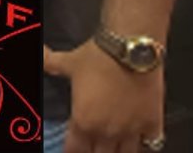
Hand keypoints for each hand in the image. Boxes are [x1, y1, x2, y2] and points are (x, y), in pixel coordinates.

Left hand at [43, 42, 166, 152]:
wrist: (132, 50)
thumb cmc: (96, 57)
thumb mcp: (68, 62)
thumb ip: (50, 63)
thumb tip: (40, 52)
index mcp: (83, 121)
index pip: (75, 150)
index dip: (73, 150)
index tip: (74, 147)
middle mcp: (107, 131)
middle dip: (95, 151)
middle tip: (94, 144)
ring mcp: (132, 130)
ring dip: (119, 150)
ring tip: (115, 144)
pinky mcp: (153, 123)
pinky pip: (151, 143)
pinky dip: (145, 142)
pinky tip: (140, 136)